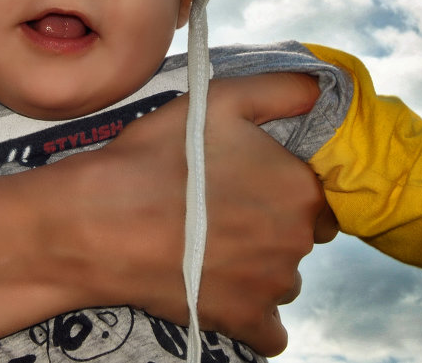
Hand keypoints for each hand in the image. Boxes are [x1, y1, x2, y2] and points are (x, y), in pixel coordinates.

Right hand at [74, 72, 333, 355]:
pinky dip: (254, 317)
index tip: (249, 183)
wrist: (101, 222)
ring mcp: (273, 286)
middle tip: (223, 211)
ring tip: (212, 248)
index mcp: (300, 188)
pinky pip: (271, 332)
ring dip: (260, 268)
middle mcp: (298, 241)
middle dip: (272, 226)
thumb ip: (282, 89)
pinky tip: (225, 293)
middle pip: (300, 236)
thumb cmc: (159, 156)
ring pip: (283, 278)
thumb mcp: (221, 100)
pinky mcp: (245, 321)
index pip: (317, 194)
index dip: (284, 186)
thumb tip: (320, 91)